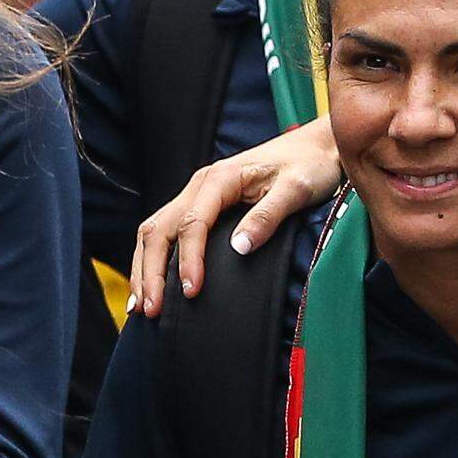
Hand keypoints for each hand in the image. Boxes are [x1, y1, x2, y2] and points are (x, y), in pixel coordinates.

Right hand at [131, 120, 339, 318]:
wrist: (316, 147)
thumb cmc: (309, 166)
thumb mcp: (296, 189)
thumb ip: (267, 217)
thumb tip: (239, 248)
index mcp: (220, 179)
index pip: (192, 224)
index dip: (188, 260)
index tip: (191, 291)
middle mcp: (200, 185)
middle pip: (159, 229)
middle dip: (151, 271)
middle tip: (152, 309)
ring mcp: (197, 195)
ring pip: (155, 231)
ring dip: (144, 268)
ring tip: (141, 305)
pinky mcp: (201, 205)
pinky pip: (167, 232)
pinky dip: (152, 258)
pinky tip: (151, 283)